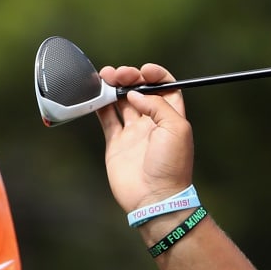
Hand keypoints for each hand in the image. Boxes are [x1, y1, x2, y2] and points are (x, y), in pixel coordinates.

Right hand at [95, 63, 196, 212]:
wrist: (154, 198)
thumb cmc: (171, 166)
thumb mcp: (176, 128)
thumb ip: (157, 105)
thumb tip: (135, 94)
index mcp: (171, 116)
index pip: (165, 87)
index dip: (155, 75)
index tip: (144, 71)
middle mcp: (152, 122)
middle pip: (140, 91)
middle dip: (129, 78)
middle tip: (119, 75)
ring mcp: (133, 132)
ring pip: (121, 101)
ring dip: (113, 87)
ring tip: (104, 77)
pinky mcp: (116, 143)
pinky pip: (107, 119)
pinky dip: (99, 105)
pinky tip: (95, 95)